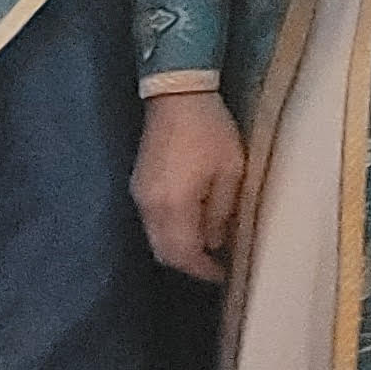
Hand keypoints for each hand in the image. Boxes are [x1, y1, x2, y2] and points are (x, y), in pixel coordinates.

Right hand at [133, 90, 246, 281]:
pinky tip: (192, 225)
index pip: (183, 254)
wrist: (176, 94)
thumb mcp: (230, 171)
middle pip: (164, 251)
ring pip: (156, 238)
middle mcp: (149, 206)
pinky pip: (152, 221)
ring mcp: (140, 194)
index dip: (203, 270)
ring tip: (209, 248)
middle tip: (217, 266)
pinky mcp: (140, 183)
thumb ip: (222, 211)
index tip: (225, 275)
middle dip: (189, 264)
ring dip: (179, 248)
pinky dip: (171, 231)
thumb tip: (217, 243)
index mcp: (172, 206)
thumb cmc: (210, 131)